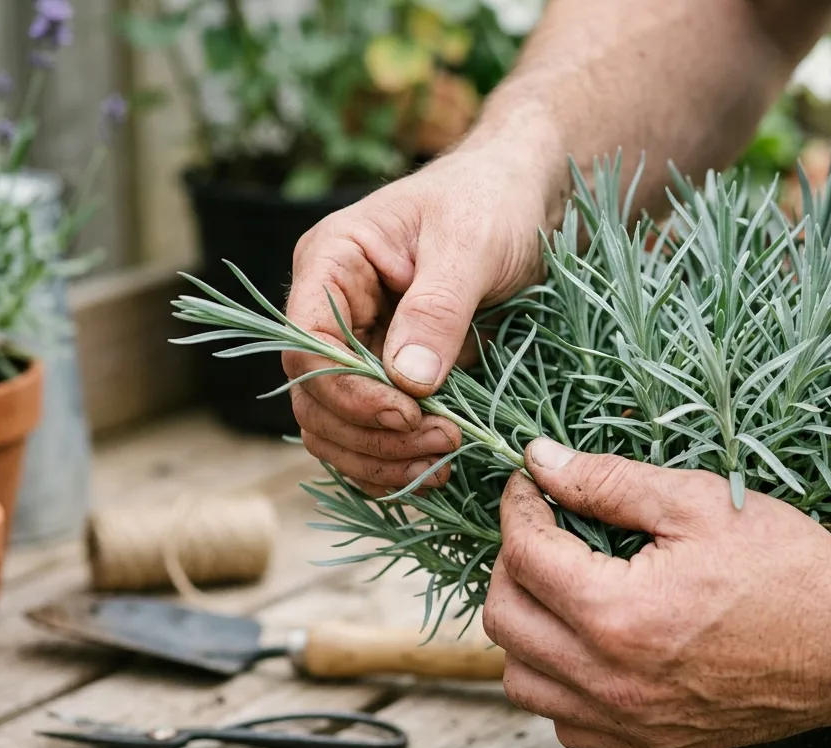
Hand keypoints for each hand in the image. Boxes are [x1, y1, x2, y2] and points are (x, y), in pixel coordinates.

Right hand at [284, 145, 557, 496]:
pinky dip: (393, 462)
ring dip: (380, 458)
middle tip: (444, 443)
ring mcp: (358, 347)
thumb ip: (437, 310)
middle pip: (314, 398)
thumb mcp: (471, 244)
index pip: (306, 345)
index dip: (348, 393)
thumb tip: (407, 383)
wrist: (525, 196)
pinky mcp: (389, 376)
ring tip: (442, 465)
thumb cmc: (493, 201)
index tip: (409, 415)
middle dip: (370, 434)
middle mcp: (331, 311)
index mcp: (331, 263)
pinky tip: (435, 469)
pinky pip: (369, 434)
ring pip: (334, 428)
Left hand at [482, 438, 830, 747]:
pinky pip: (563, 720)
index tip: (531, 485)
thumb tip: (541, 460)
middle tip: (541, 529)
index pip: (524, 554)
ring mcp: (626, 721)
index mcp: (617, 614)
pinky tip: (584, 642)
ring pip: (521, 679)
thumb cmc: (788, 568)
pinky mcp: (645, 743)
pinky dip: (555, 680)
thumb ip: (607, 481)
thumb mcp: (697, 503)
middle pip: (504, 618)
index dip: (518, 507)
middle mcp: (609, 679)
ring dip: (522, 625)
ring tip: (556, 585)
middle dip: (509, 562)